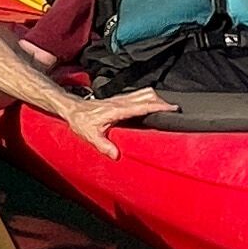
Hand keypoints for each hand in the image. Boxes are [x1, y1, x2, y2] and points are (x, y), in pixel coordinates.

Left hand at [52, 88, 178, 153]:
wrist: (72, 109)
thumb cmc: (81, 121)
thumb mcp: (90, 136)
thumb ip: (104, 145)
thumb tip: (116, 155)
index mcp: (116, 110)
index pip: (141, 106)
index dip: (158, 107)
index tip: (172, 109)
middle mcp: (120, 101)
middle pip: (147, 95)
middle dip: (162, 101)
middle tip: (175, 110)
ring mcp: (120, 98)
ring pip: (144, 92)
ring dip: (157, 98)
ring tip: (168, 108)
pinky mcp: (120, 99)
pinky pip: (139, 95)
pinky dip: (150, 98)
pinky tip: (153, 106)